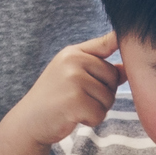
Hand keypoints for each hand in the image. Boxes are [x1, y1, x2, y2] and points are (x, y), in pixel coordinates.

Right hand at [0, 33, 125, 154]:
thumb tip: (126, 70)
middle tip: (80, 98)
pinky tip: (74, 117)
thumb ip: (97, 70)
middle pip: (113, 77)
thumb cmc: (54, 98)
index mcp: (73, 52)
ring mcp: (74, 79)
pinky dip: (91, 120)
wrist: (29, 121)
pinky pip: (101, 113)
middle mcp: (73, 61)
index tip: (126, 33)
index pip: (105, 42)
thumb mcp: (72, 76)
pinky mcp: (75, 101)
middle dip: (104, 93)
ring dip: (97, 109)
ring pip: (109, 97)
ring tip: (75, 107)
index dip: (120, 38)